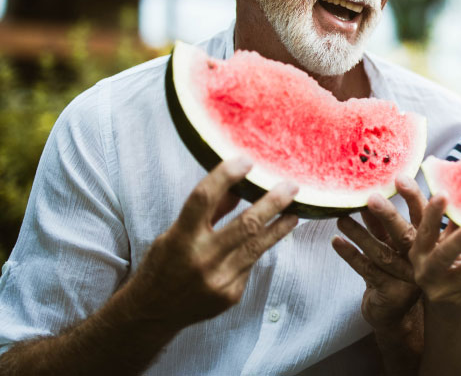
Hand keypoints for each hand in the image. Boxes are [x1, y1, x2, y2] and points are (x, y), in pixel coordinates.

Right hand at [127, 158, 298, 328]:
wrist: (153, 312)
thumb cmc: (163, 265)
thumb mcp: (174, 233)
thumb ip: (208, 211)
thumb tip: (238, 185)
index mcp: (180, 238)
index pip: (204, 198)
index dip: (225, 176)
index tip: (246, 160)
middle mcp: (200, 259)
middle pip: (246, 224)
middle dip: (273, 202)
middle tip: (292, 186)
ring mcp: (218, 279)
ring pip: (258, 246)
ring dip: (280, 226)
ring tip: (294, 211)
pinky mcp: (231, 294)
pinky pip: (250, 265)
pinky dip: (257, 250)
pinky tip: (266, 240)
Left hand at [332, 177, 424, 331]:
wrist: (401, 314)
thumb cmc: (398, 269)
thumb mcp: (400, 243)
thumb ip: (392, 221)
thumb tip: (376, 187)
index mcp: (429, 241)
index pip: (422, 215)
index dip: (413, 197)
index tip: (400, 179)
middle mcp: (421, 258)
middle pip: (404, 233)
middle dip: (387, 215)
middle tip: (371, 198)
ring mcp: (407, 276)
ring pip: (381, 252)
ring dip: (360, 234)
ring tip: (341, 217)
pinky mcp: (391, 292)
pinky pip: (367, 270)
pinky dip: (350, 255)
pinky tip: (336, 241)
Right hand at [409, 194, 460, 318]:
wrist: (446, 308)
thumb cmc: (446, 264)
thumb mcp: (442, 241)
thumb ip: (449, 218)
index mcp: (417, 245)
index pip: (418, 220)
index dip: (423, 204)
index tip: (439, 191)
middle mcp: (422, 264)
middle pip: (431, 241)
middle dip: (444, 224)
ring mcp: (439, 283)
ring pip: (460, 265)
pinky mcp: (458, 295)